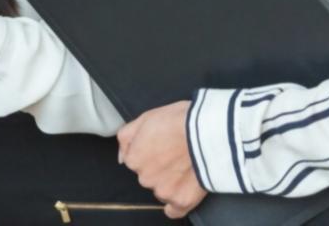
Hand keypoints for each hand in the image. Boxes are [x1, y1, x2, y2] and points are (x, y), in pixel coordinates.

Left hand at [118, 101, 207, 218]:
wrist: (208, 133)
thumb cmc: (180, 122)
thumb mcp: (146, 118)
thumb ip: (126, 137)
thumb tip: (120, 156)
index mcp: (134, 158)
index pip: (135, 160)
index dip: (149, 151)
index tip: (162, 145)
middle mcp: (145, 178)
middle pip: (148, 175)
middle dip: (159, 167)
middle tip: (176, 154)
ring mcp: (163, 191)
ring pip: (161, 190)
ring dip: (170, 182)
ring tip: (186, 166)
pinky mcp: (182, 201)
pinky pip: (174, 210)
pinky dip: (177, 204)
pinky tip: (182, 193)